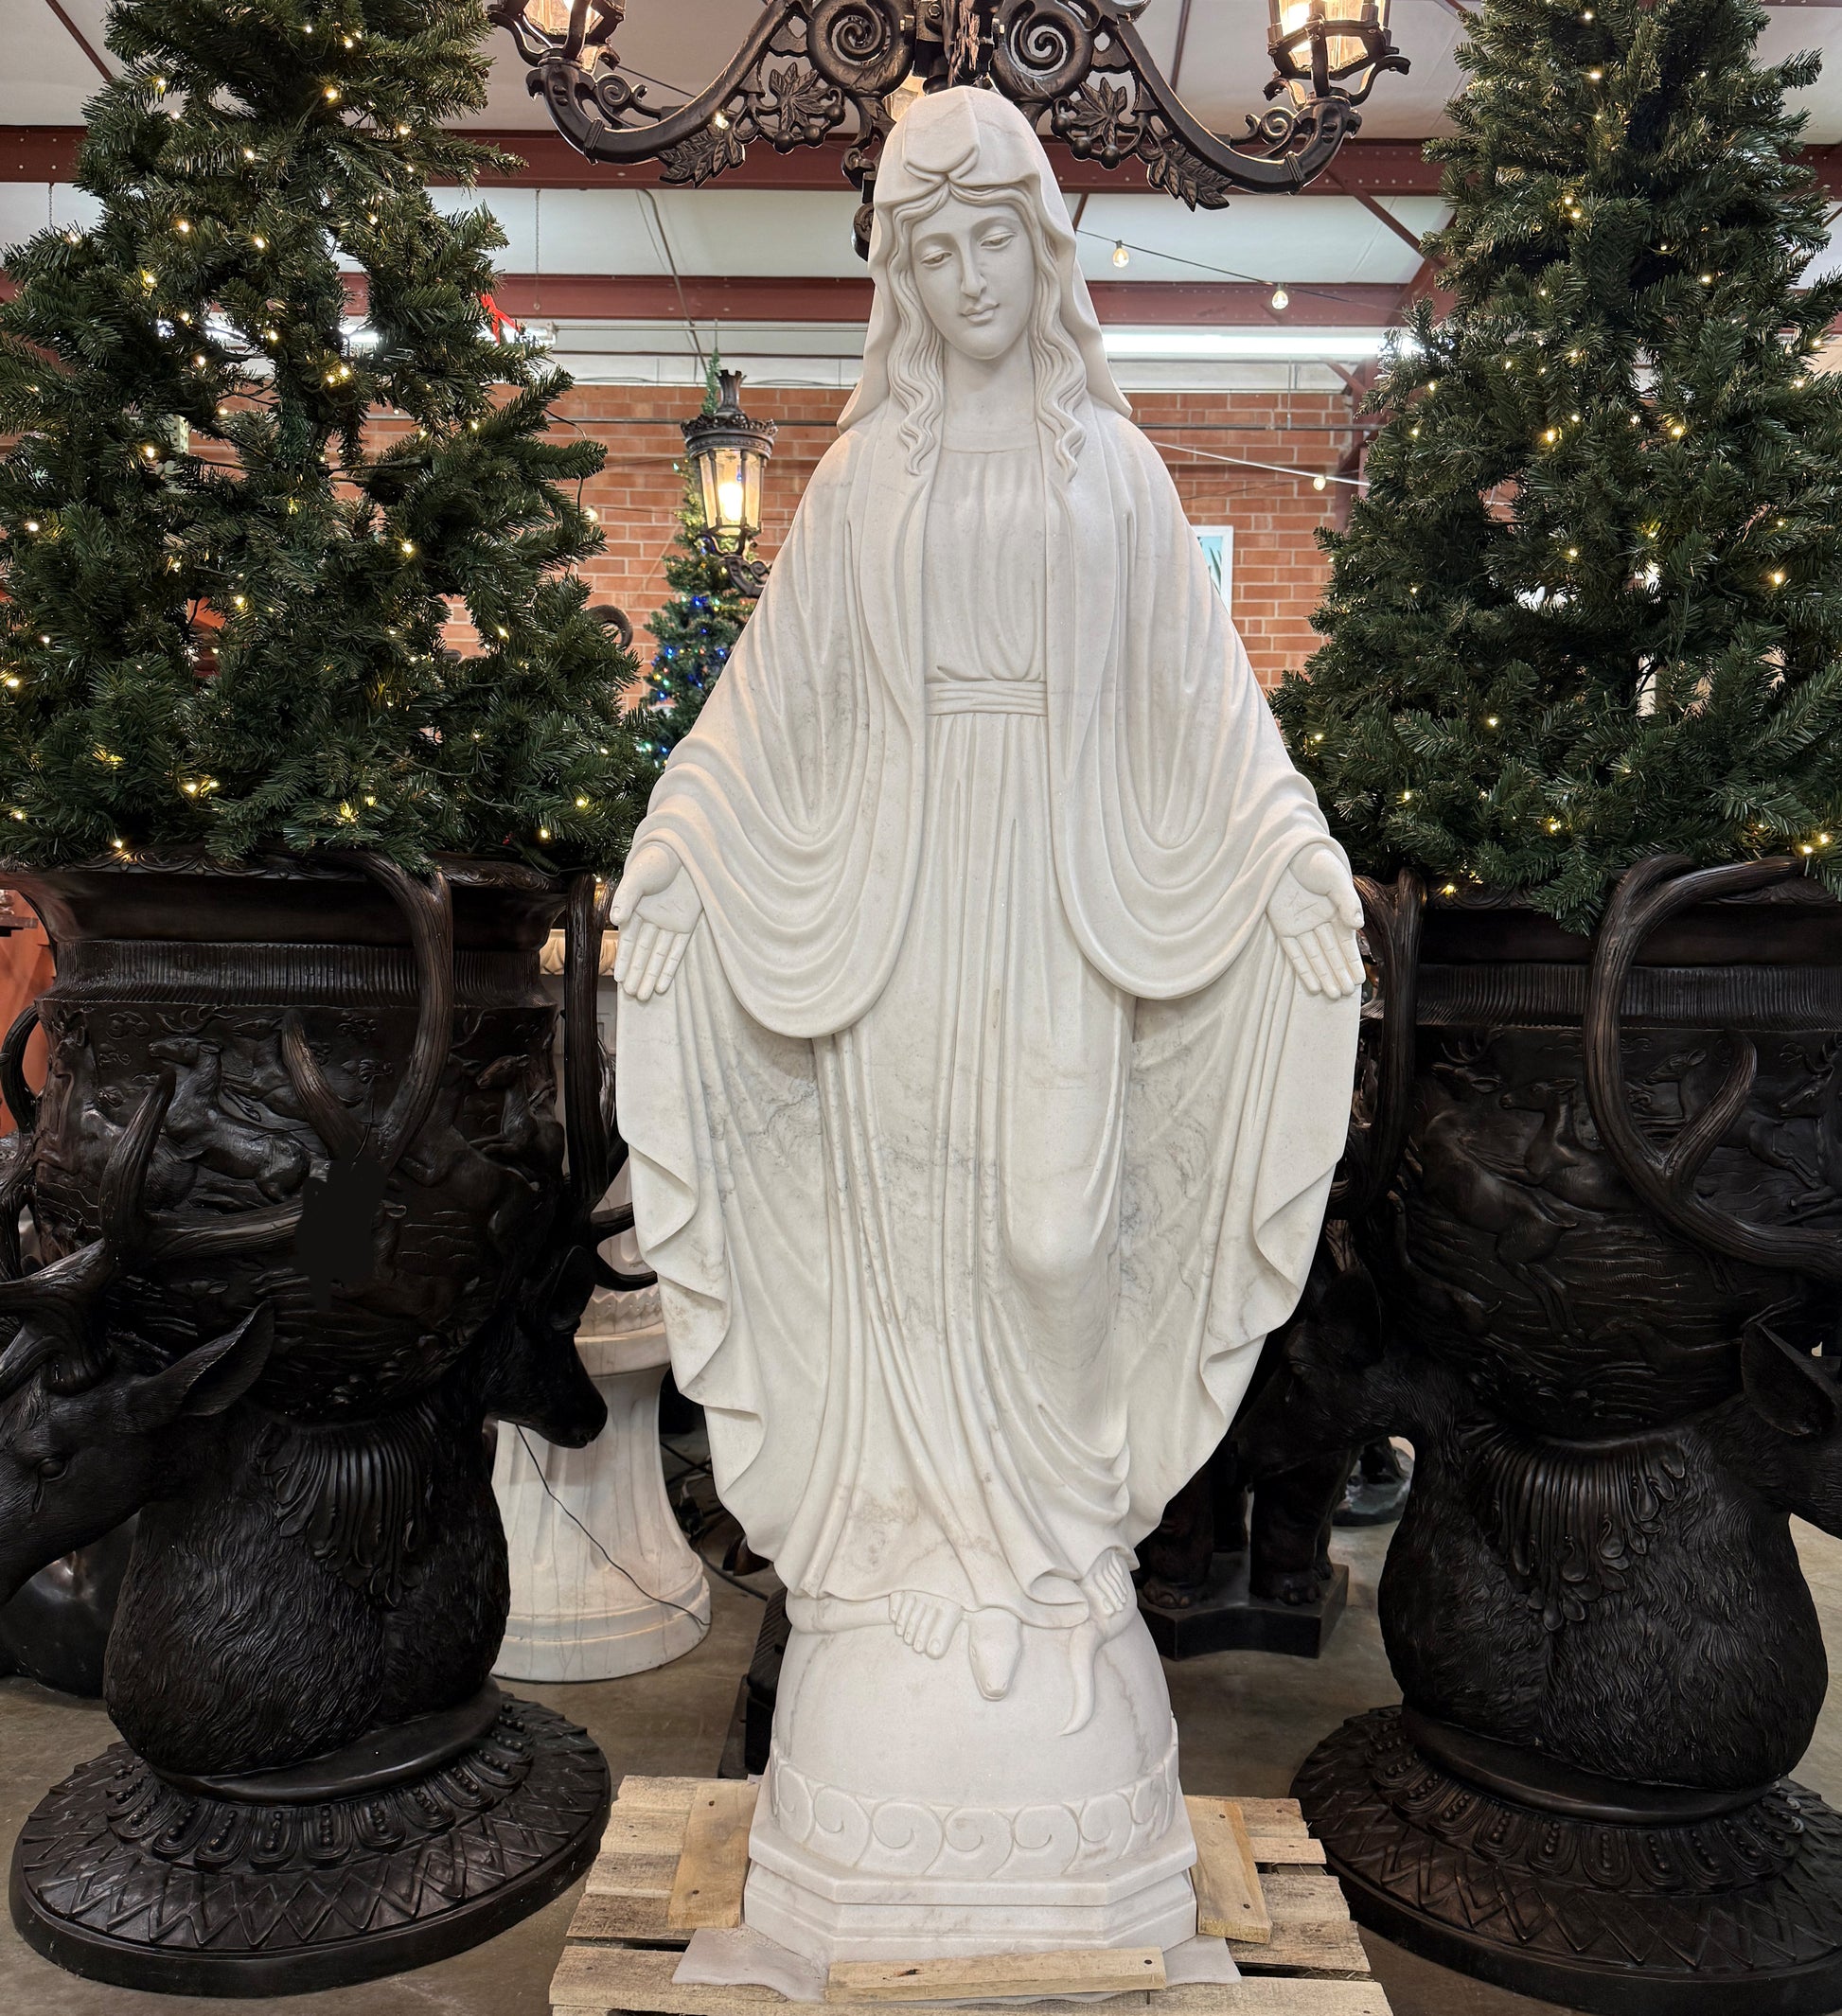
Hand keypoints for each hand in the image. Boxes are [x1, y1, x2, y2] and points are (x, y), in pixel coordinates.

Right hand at [609, 842, 701, 1000]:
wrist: (688, 848)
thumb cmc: (658, 858)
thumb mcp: (638, 875)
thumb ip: (627, 897)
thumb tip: (614, 921)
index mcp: (636, 908)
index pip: (628, 941)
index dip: (624, 961)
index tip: (619, 981)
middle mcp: (652, 919)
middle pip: (643, 952)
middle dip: (637, 973)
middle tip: (631, 996)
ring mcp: (670, 922)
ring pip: (658, 955)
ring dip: (651, 975)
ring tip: (643, 996)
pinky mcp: (688, 923)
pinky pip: (677, 950)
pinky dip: (670, 967)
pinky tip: (662, 985)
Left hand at [1267, 843, 1362, 999]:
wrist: (1285, 850)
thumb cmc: (1315, 860)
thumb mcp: (1335, 878)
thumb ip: (1346, 902)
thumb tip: (1357, 926)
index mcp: (1336, 911)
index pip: (1346, 942)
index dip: (1352, 961)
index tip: (1359, 981)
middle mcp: (1319, 921)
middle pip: (1331, 953)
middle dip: (1339, 973)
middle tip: (1345, 994)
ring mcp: (1300, 925)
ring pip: (1314, 956)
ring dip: (1323, 975)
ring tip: (1332, 994)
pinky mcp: (1282, 926)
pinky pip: (1293, 952)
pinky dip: (1302, 969)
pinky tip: (1312, 985)